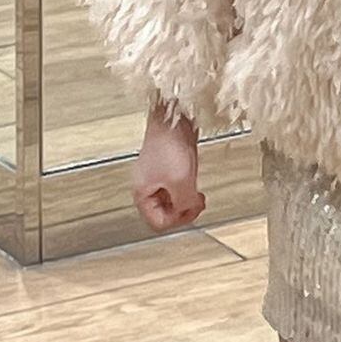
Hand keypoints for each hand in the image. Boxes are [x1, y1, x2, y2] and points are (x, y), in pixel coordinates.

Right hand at [132, 104, 205, 232]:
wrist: (172, 118)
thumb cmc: (169, 145)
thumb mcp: (180, 181)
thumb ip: (185, 203)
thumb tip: (189, 210)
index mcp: (142, 194)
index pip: (158, 223)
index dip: (177, 220)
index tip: (190, 210)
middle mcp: (147, 187)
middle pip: (165, 213)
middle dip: (183, 211)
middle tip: (197, 203)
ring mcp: (157, 178)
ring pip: (172, 201)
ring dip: (186, 200)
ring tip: (198, 195)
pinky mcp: (167, 168)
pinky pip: (176, 188)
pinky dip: (187, 189)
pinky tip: (194, 182)